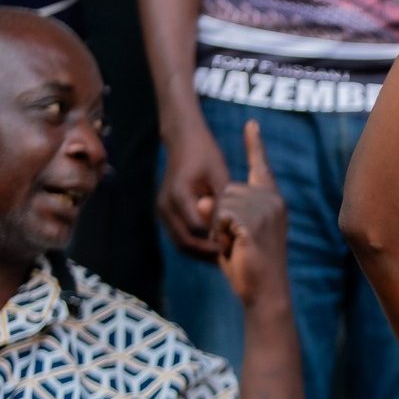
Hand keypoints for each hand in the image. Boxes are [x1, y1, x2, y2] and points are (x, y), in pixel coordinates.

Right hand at [157, 113, 231, 259]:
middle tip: (231, 258)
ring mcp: (163, 210)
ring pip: (181, 243)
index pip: (198, 228)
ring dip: (201, 253)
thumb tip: (235, 225)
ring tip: (225, 257)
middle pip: (185, 241)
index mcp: (179, 193)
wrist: (183, 140)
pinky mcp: (167, 213)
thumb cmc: (205, 153)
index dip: (216, 239)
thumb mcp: (220, 174)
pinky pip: (180, 236)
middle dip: (208, 253)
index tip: (235, 244)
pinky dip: (196, 245)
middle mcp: (166, 205)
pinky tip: (216, 248)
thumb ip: (225, 200)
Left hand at [212, 120, 288, 306]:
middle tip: (237, 242)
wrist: (266, 290)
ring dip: (219, 228)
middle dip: (221, 217)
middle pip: (228, 189)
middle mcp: (272, 200)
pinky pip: (221, 216)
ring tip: (237, 246)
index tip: (251, 123)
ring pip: (221, 202)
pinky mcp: (252, 222)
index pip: (261, 166)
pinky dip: (220, 235)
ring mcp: (265, 210)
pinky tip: (235, 248)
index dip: (255, 144)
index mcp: (273, 199)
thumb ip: (220, 212)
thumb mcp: (233, 232)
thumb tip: (202, 200)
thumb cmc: (251, 264)